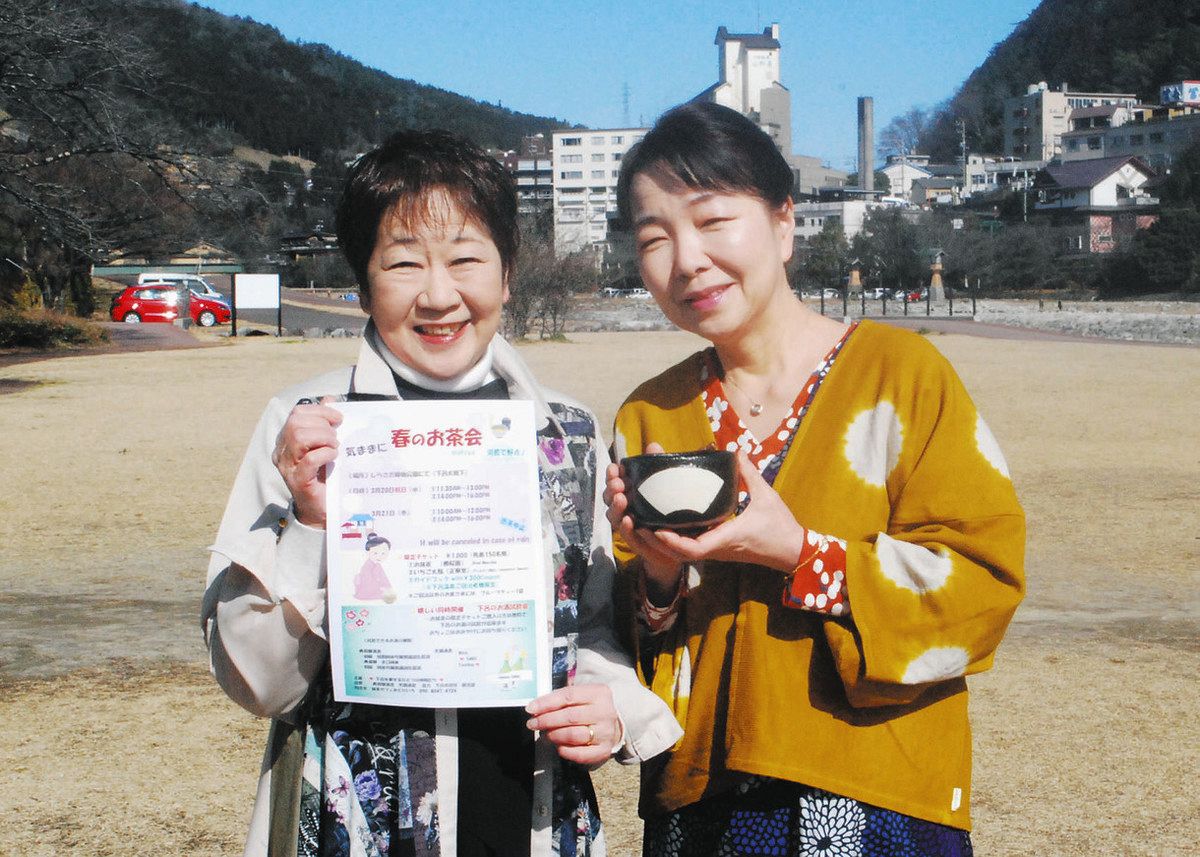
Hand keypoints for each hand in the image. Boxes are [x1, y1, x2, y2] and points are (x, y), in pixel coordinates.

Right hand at [272, 401, 342, 526]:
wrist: (322, 509)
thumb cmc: (325, 475)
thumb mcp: (325, 445)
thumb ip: (325, 422)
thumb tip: (329, 399)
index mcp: (287, 440)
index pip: (296, 413)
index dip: (319, 411)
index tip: (338, 418)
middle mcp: (282, 452)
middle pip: (295, 423)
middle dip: (322, 424)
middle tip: (336, 437)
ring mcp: (288, 468)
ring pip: (299, 438)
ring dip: (324, 438)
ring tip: (335, 447)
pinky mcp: (298, 482)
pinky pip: (309, 460)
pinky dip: (325, 454)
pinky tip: (333, 457)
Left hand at [525, 683, 622, 765]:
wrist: (616, 723)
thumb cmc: (592, 707)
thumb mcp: (582, 695)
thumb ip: (562, 698)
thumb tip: (536, 707)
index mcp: (598, 693)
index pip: (568, 696)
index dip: (547, 703)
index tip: (531, 708)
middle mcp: (604, 712)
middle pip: (569, 716)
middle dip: (546, 720)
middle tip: (533, 723)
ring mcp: (606, 732)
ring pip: (573, 735)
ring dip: (554, 735)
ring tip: (546, 734)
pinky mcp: (604, 750)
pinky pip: (580, 754)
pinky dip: (565, 751)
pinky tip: (559, 746)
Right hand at [603, 442, 684, 594]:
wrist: (681, 543)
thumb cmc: (669, 511)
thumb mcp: (665, 487)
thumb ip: (658, 468)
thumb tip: (653, 445)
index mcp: (630, 494)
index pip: (615, 482)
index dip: (612, 475)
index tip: (615, 467)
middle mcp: (625, 510)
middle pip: (610, 498)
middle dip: (611, 489)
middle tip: (618, 483)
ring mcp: (629, 527)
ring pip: (614, 517)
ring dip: (615, 507)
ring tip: (621, 498)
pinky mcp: (638, 543)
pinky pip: (628, 536)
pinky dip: (625, 528)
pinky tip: (628, 519)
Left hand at [648, 452, 805, 571]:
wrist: (791, 551)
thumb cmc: (780, 526)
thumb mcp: (766, 496)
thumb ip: (748, 473)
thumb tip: (735, 450)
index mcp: (726, 538)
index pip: (693, 549)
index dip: (671, 542)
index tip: (657, 529)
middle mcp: (716, 548)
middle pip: (678, 553)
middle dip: (655, 541)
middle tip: (637, 520)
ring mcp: (715, 551)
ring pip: (681, 552)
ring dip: (661, 540)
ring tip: (643, 519)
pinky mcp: (717, 548)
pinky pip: (690, 546)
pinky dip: (674, 537)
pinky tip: (664, 520)